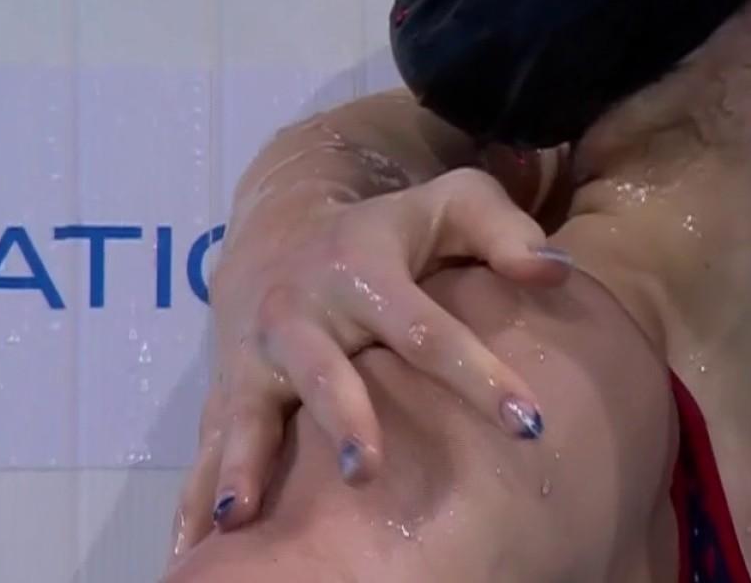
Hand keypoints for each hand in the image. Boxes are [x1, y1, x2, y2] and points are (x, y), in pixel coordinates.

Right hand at [169, 156, 572, 560]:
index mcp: (364, 269)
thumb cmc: (394, 232)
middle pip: (325, 373)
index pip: (428, 330)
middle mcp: (301, 312)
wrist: (282, 232)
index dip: (480, 375)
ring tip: (245, 518)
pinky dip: (198, 497)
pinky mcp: (228, 391)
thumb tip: (555, 273)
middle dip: (345, 423)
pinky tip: (195, 547)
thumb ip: (507, 232)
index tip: (530, 424)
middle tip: (367, 471)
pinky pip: (208, 448)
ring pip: (250, 413)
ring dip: (247, 465)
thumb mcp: (454, 204)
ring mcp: (256, 355)